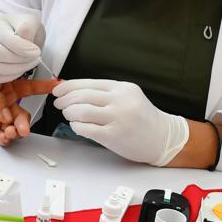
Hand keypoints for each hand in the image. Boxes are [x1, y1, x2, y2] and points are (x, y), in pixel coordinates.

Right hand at [0, 12, 45, 82]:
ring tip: (28, 64)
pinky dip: (8, 77)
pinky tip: (18, 70)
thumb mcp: (28, 20)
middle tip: (34, 59)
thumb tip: (25, 41)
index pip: (7, 39)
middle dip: (20, 60)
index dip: (24, 48)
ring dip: (17, 70)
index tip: (37, 51)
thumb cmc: (18, 26)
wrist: (5, 30)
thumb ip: (28, 28)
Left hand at [0, 68, 58, 145]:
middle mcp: (2, 104)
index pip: (28, 88)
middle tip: (23, 128)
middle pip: (21, 114)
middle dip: (25, 122)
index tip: (57, 86)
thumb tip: (6, 113)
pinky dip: (5, 138)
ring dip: (16, 131)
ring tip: (12, 132)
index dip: (42, 87)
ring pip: (13, 127)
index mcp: (4, 88)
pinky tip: (5, 136)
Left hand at [52, 79, 188, 165]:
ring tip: (68, 115)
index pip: (87, 83)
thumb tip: (73, 91)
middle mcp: (120, 101)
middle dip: (65, 100)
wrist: (163, 138)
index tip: (57, 90)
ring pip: (81, 111)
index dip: (67, 86)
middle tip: (59, 104)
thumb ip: (104, 94)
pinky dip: (76, 126)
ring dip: (69, 113)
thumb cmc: (142, 118)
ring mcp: (118, 118)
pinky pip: (86, 129)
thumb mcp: (127, 97)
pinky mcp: (114, 136)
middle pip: (82, 96)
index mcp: (122, 88)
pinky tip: (77, 126)